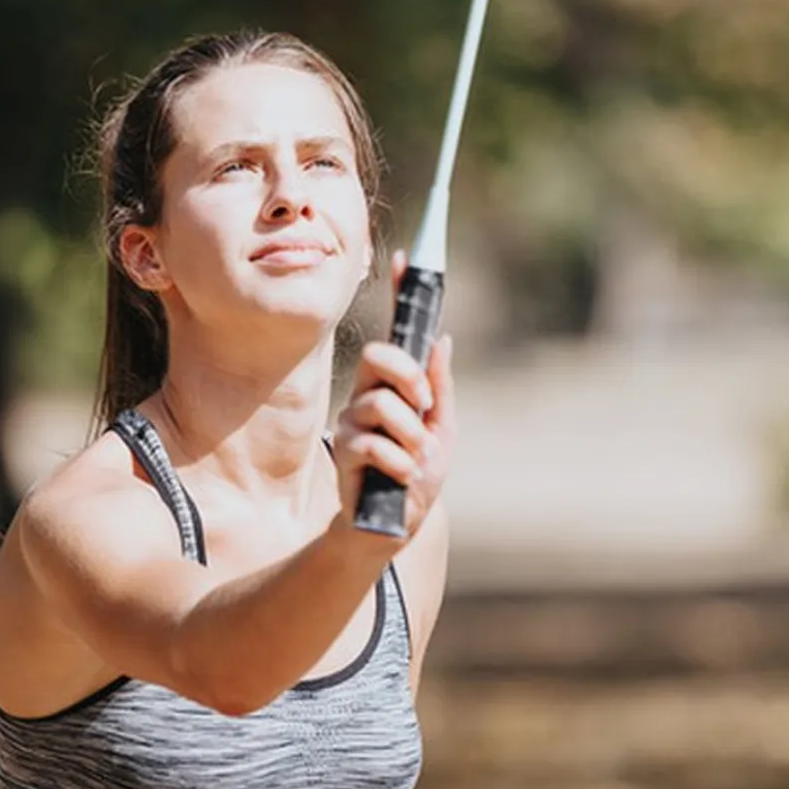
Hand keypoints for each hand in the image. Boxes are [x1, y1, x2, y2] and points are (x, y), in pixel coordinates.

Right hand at [331, 252, 455, 543]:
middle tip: (423, 408)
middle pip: (378, 356)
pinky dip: (399, 463)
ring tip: (415, 461)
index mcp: (396, 387)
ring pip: (380, 404)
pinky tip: (402, 478)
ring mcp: (354, 422)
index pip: (395, 335)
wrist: (395, 526)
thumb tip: (442, 339)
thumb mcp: (442, 431)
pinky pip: (373, 443)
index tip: (405, 262)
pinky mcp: (346, 453)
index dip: (399, 297)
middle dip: (407, 377)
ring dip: (410, 437)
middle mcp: (368, 396)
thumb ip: (440, 388)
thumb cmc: (417, 477)